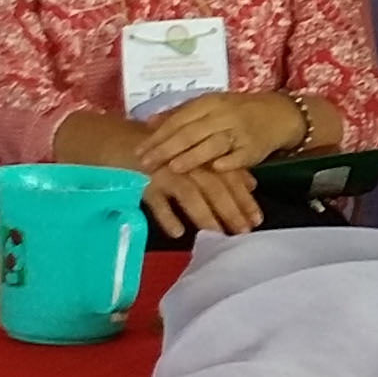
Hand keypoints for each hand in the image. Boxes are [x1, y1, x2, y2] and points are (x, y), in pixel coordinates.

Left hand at [141, 92, 301, 174]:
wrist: (277, 114)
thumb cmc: (236, 112)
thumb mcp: (209, 107)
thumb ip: (180, 114)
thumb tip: (149, 123)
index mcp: (209, 103)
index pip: (179, 119)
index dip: (158, 135)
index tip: (139, 150)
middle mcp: (223, 115)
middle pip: (191, 132)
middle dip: (167, 148)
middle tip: (145, 163)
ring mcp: (239, 132)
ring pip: (213, 144)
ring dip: (193, 156)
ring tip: (173, 168)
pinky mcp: (254, 148)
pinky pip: (238, 157)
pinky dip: (227, 163)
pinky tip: (213, 171)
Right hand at [143, 163, 264, 238]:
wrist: (120, 142)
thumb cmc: (164, 154)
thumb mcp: (196, 160)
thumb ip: (224, 170)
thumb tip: (251, 184)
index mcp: (202, 156)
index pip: (229, 177)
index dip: (244, 199)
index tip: (257, 221)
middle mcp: (187, 162)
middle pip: (213, 186)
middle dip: (230, 210)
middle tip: (243, 233)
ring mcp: (165, 170)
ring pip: (189, 192)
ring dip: (204, 215)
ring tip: (216, 234)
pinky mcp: (143, 180)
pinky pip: (157, 200)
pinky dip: (168, 215)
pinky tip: (178, 232)